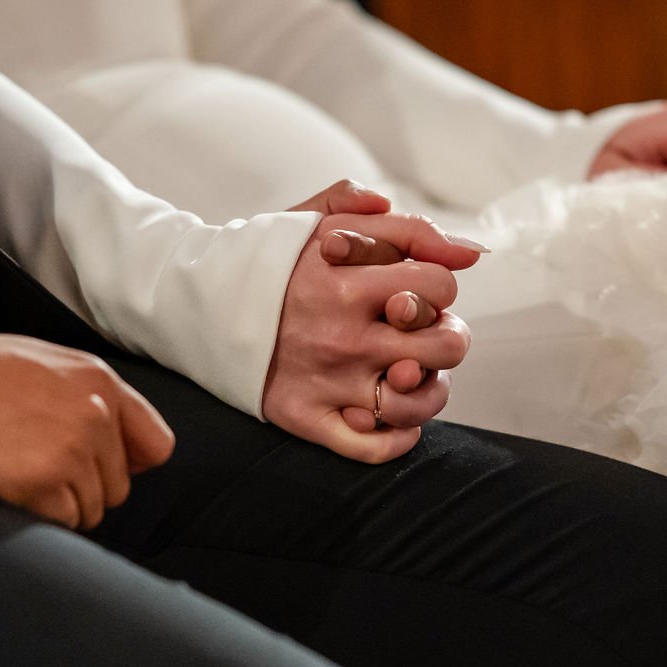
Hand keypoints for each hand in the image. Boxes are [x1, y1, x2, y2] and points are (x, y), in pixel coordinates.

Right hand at [0, 312, 173, 529]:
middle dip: (84, 490)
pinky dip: (40, 517)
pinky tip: (9, 490)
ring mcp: (72, 448)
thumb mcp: (40, 363)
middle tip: (37, 474)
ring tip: (18, 479)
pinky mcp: (44, 481)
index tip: (102, 471)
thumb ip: (87, 396)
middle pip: (119, 486)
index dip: (128, 464)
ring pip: (93, 509)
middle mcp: (96, 413)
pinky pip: (64, 521)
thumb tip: (121, 441)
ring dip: (61, 506)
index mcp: (99, 380)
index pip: (156, 444)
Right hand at [263, 206, 479, 462]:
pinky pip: (375, 447)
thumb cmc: (271, 259)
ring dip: (428, 388)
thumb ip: (399, 225)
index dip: (438, 284)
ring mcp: (325, 381)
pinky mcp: (304, 416)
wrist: (197, 299)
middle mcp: (341, 333)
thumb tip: (469, 251)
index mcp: (348, 279)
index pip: (441, 285)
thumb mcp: (325, 219)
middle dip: (445, 335)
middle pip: (446, 345)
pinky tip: (392, 414)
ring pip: (418, 402)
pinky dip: (397, 437)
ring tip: (408, 373)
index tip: (413, 288)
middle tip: (418, 334)